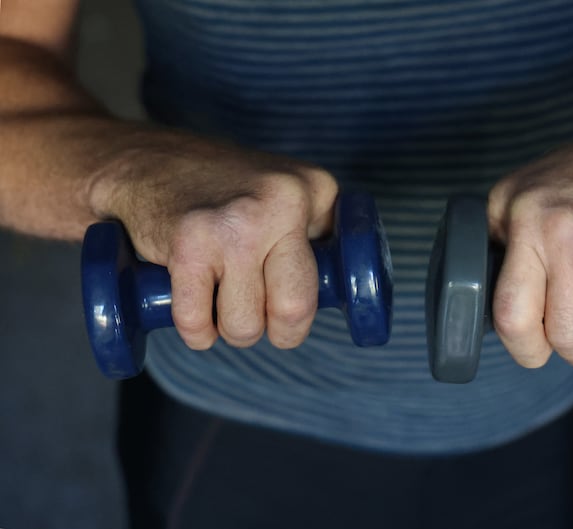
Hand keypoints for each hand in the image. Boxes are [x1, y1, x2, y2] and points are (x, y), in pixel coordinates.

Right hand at [88, 130, 337, 349]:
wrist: (145, 161)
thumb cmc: (223, 189)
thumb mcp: (283, 193)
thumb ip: (312, 231)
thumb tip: (339, 292)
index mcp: (315, 189)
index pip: (337, 277)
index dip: (308, 306)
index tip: (289, 308)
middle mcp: (282, 201)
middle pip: (295, 308)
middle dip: (278, 332)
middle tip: (259, 319)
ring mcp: (235, 223)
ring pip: (245, 325)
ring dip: (230, 330)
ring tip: (220, 300)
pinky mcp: (188, 243)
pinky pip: (198, 322)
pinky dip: (195, 331)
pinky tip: (193, 307)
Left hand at [487, 116, 572, 368]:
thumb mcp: (545, 187)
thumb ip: (522, 229)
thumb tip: (511, 291)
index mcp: (504, 204)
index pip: (485, 284)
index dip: (508, 319)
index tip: (528, 326)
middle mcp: (527, 220)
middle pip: (511, 319)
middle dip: (529, 352)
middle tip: (548, 352)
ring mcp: (569, 238)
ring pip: (564, 333)